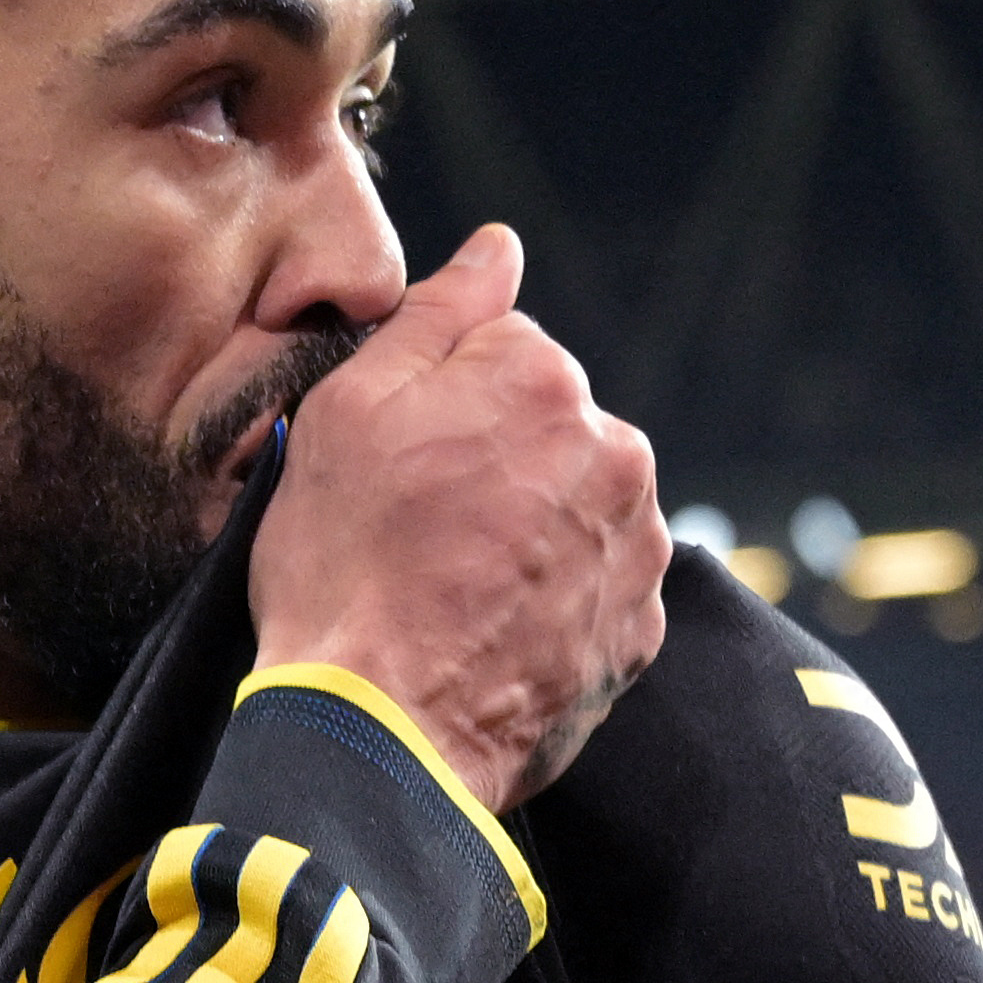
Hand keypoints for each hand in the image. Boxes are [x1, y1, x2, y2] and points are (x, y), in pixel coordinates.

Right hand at [251, 224, 666, 813]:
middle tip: (420, 531)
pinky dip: (554, 599)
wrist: (379, 735)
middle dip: (498, 460)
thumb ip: (437, 315)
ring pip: (578, 505)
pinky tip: (488, 629)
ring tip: (453, 588)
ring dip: (532, 528)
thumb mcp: (348, 413)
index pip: (501, 349)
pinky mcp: (640, 635)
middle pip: (550, 426)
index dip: (438, 400)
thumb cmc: (342, 567)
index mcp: (546, 382)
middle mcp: (617, 455)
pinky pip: (596, 586)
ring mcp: (637, 550)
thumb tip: (500, 248)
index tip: (399, 462)